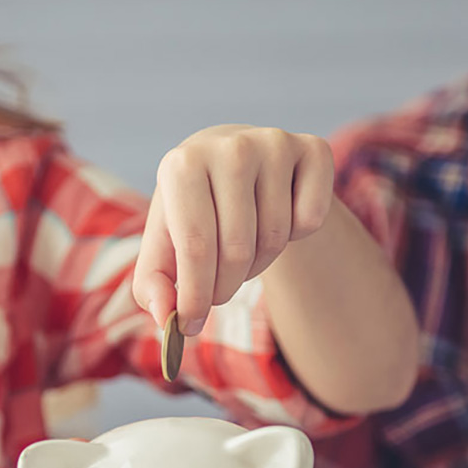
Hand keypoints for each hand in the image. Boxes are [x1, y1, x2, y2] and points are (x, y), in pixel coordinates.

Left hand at [132, 125, 335, 335]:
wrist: (236, 162)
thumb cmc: (195, 211)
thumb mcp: (164, 244)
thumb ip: (153, 285)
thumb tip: (166, 317)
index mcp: (182, 165)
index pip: (195, 246)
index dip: (195, 296)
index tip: (191, 325)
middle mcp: (230, 147)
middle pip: (236, 249)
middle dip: (225, 286)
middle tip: (218, 291)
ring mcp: (275, 142)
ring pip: (276, 238)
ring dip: (259, 263)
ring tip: (245, 248)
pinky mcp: (314, 148)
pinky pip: (311, 219)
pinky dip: (297, 236)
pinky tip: (278, 217)